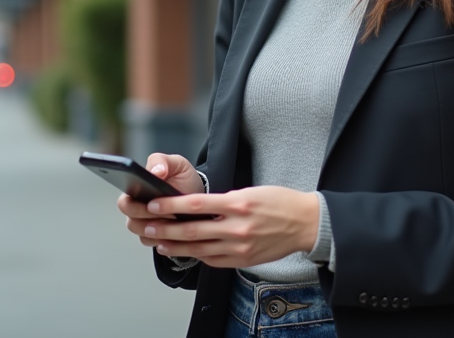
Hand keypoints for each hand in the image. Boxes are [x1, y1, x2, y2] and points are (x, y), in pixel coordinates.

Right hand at [117, 154, 205, 243]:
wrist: (199, 196)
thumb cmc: (184, 179)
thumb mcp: (176, 164)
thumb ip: (161, 161)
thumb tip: (155, 171)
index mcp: (135, 191)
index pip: (124, 203)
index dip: (135, 206)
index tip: (152, 203)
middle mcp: (137, 210)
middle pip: (131, 222)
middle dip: (149, 219)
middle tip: (168, 212)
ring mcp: (146, 225)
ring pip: (142, 234)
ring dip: (158, 230)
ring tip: (175, 220)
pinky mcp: (156, 237)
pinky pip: (154, 243)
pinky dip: (165, 239)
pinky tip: (176, 232)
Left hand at [136, 186, 319, 268]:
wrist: (306, 223)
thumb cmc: (280, 202)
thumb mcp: (252, 191)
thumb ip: (225, 200)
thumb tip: (198, 207)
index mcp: (238, 203)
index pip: (196, 204)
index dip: (171, 205)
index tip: (154, 204)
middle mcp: (237, 227)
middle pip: (193, 230)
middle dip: (166, 230)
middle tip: (147, 227)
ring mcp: (240, 247)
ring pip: (200, 249)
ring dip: (176, 247)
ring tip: (159, 243)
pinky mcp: (244, 260)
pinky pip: (214, 260)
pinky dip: (198, 256)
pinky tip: (186, 252)